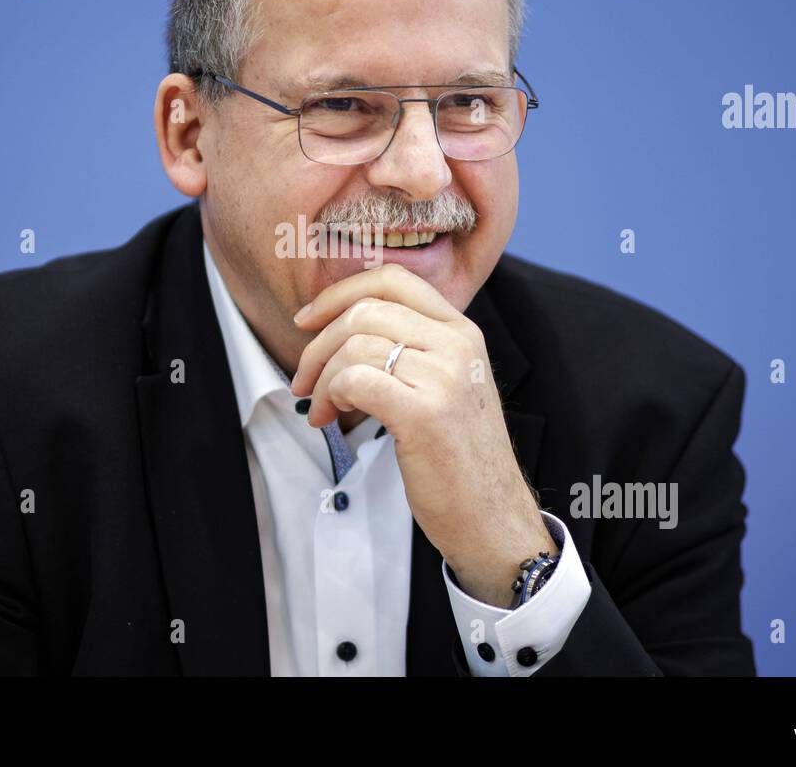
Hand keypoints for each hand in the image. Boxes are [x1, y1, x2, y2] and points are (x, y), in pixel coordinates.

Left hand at [289, 263, 554, 607]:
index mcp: (461, 331)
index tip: (307, 320)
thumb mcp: (445, 385)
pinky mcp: (424, 412)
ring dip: (322, 378)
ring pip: (355, 346)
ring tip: (322, 410)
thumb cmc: (458, 458)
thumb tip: (340, 331)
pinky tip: (334, 418)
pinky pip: (356, 379)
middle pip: (365, 311)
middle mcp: (457, 344)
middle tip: (304, 380)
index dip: (339, 293)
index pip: (393, 279)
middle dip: (318, 345)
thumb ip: (410, 350)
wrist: (491, 516)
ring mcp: (444, 376)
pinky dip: (333, 395)